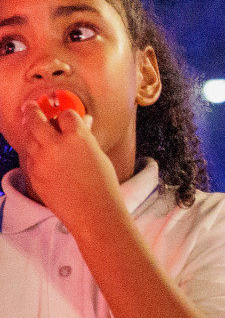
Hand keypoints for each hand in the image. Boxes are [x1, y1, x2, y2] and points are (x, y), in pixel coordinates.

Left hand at [9, 98, 120, 231]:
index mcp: (77, 137)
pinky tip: (37, 149)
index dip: (67, 115)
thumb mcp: (98, 155)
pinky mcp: (33, 174)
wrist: (92, 211)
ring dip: (30, 130)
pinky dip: (32, 150)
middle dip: (32, 111)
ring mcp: (41, 160)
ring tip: (29, 124)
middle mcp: (56, 145)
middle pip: (37, 120)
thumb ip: (86, 137)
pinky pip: (29, 155)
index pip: (66, 115)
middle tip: (30, 106)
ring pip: (29, 137)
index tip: (67, 116)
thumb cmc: (102, 184)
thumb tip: (84, 122)